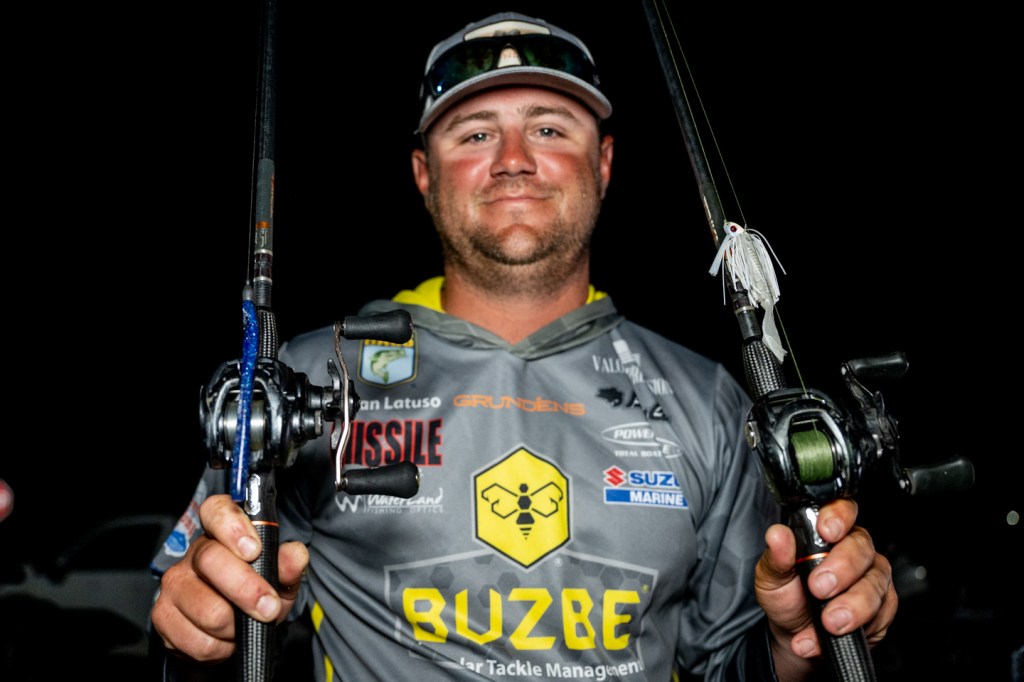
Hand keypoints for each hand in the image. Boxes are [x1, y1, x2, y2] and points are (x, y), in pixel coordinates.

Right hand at [151, 494, 309, 662]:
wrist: (234, 631)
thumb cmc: (256, 593)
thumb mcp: (280, 579)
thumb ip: (288, 565)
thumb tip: (295, 554)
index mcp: (222, 533)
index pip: (216, 511)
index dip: (232, 525)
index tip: (254, 550)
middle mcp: (194, 554)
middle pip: (212, 562)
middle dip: (246, 590)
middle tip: (269, 608)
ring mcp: (175, 585)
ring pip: (206, 609)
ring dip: (234, 627)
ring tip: (243, 627)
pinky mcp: (163, 617)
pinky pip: (194, 639)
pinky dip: (218, 648)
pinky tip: (224, 640)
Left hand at [755, 498, 896, 677]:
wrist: (796, 636)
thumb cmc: (787, 598)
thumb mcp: (771, 577)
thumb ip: (776, 557)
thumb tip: (777, 535)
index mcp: (827, 534)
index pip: (842, 510)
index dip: (839, 516)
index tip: (827, 532)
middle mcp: (854, 550)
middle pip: (861, 547)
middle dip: (841, 569)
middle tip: (819, 588)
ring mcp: (872, 578)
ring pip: (874, 584)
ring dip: (850, 606)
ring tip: (827, 622)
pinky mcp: (883, 607)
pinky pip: (879, 614)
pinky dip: (853, 628)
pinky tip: (827, 636)